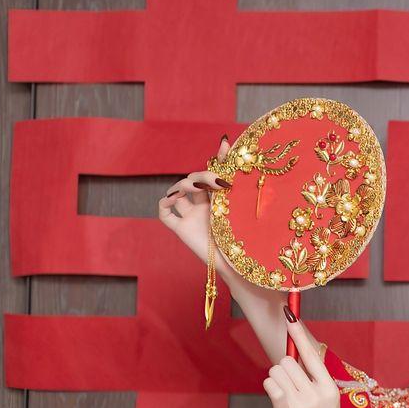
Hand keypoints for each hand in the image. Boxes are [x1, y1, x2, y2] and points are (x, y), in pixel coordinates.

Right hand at [157, 135, 232, 266]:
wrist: (236, 263)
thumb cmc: (243, 237)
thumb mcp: (239, 203)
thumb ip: (233, 176)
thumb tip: (229, 144)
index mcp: (219, 199)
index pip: (212, 173)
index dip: (215, 160)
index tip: (223, 146)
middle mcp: (203, 205)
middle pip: (193, 180)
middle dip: (201, 175)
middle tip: (216, 181)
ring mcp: (190, 216)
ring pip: (178, 191)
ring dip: (183, 185)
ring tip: (196, 188)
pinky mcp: (181, 229)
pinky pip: (165, 213)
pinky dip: (165, 202)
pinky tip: (174, 198)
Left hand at [262, 311, 343, 407]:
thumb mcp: (326, 406)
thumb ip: (312, 384)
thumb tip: (291, 362)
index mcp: (329, 388)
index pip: (311, 353)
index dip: (298, 333)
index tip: (288, 314)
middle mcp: (317, 391)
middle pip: (287, 362)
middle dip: (282, 372)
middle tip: (287, 391)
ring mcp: (302, 401)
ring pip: (277, 372)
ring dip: (275, 382)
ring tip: (284, 400)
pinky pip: (271, 384)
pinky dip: (270, 388)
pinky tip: (277, 400)